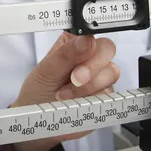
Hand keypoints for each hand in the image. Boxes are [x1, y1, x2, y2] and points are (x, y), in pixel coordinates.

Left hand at [9, 32, 118, 150]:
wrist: (38, 118)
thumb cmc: (39, 90)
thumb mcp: (46, 70)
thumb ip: (66, 54)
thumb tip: (86, 39)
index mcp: (73, 43)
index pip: (91, 32)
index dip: (90, 42)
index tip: (81, 53)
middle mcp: (90, 56)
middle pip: (108, 49)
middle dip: (91, 66)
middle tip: (74, 79)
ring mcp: (99, 76)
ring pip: (111, 72)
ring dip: (88, 86)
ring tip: (65, 94)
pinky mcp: (104, 95)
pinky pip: (109, 93)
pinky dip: (91, 98)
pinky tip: (76, 102)